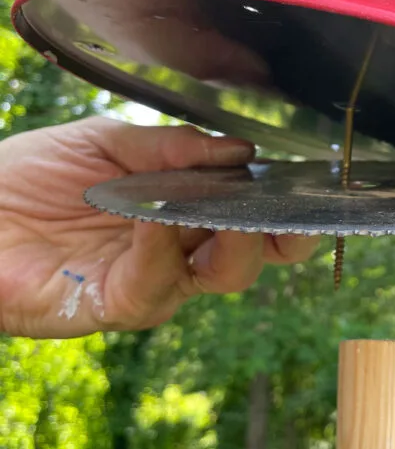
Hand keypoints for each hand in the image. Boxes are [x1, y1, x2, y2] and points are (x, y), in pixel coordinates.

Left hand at [0, 118, 317, 337]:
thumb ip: (170, 149)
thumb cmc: (32, 173)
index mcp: (181, 212)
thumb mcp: (106, 143)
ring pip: (216, 279)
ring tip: (227, 207)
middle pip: (247, 257)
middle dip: (278, 236)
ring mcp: (147, 281)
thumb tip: (240, 151)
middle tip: (286, 209)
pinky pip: (152, 288)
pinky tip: (155, 216)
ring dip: (231, 242)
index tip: (308, 184)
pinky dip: (162, 250)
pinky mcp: (108, 305)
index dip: (283, 209)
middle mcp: (174, 252)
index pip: (248, 218)